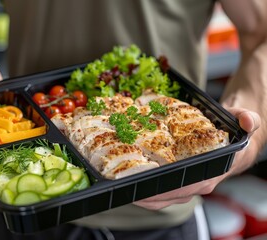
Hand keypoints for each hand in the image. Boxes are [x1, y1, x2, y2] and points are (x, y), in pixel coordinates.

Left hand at [134, 108, 259, 209]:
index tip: (144, 185)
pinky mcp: (179, 183)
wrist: (234, 144)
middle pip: (168, 196)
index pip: (185, 186)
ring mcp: (187, 186)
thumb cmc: (234, 135)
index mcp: (211, 174)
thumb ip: (246, 118)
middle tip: (122, 183)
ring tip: (120, 184)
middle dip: (145, 192)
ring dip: (141, 193)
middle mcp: (198, 184)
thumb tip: (247, 120)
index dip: (164, 188)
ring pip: (162, 198)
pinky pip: (160, 192)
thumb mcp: (241, 120)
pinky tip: (130, 180)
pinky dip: (145, 189)